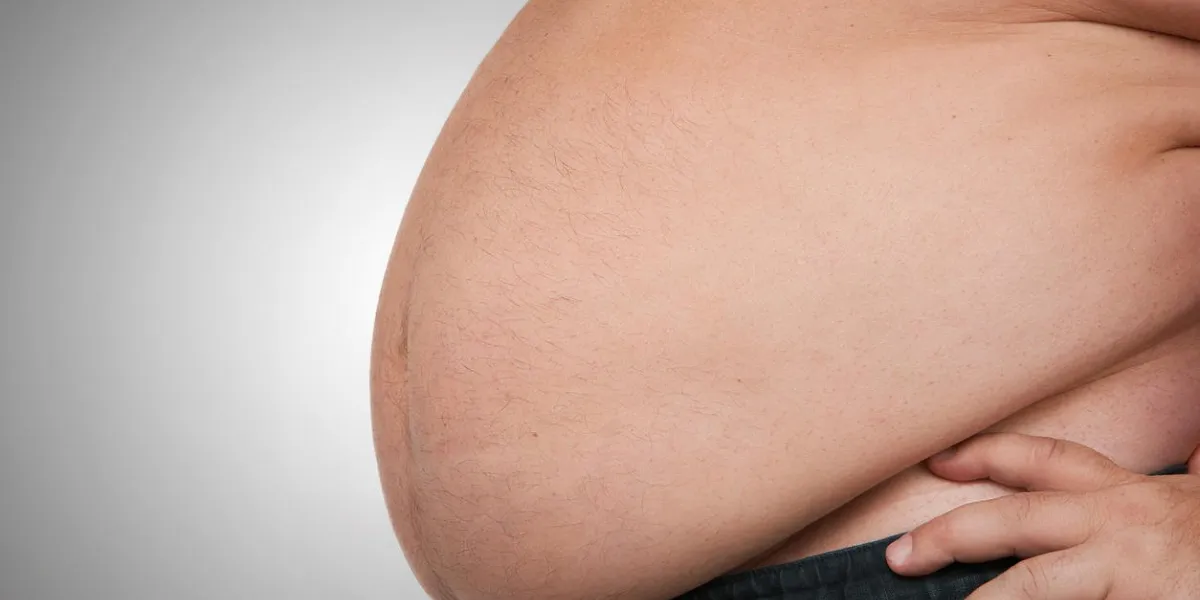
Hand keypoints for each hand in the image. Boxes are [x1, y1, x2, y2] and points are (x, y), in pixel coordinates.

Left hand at [885, 433, 1199, 598]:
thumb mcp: (1191, 505)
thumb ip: (1164, 483)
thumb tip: (1151, 468)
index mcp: (1129, 494)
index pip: (1045, 461)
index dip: (987, 455)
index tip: (939, 459)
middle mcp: (1123, 524)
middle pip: (1016, 520)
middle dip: (949, 534)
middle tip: (898, 556)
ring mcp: (1134, 572)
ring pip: (1037, 585)